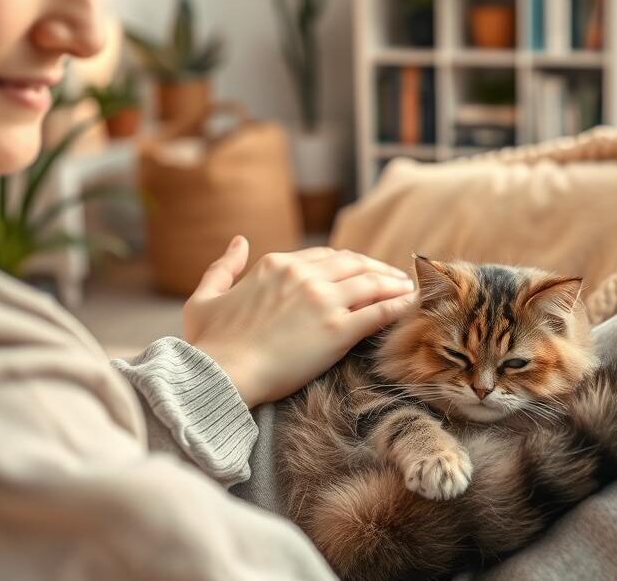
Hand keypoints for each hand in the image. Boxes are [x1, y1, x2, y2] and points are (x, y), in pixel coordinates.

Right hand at [182, 236, 417, 407]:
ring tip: (407, 287)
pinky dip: (399, 305)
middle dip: (377, 268)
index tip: (361, 269)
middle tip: (393, 276)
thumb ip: (224, 266)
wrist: (220, 374)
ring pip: (371, 282)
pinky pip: (379, 311)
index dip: (348, 262)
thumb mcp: (205, 297)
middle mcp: (303, 276)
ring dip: (393, 283)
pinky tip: (411, 304)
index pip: (325, 256)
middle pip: (353, 263)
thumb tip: (238, 241)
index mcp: (276, 265)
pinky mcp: (338, 330)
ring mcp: (323, 301)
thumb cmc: (210, 343)